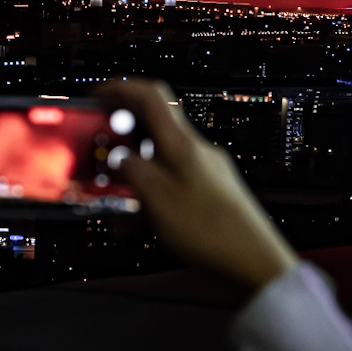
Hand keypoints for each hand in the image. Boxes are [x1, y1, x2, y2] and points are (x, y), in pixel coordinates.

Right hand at [94, 79, 297, 292]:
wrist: (254, 262)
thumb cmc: (212, 231)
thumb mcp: (157, 198)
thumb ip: (133, 170)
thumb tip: (120, 157)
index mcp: (183, 144)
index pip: (150, 95)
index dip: (120, 89)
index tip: (97, 96)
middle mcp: (197, 152)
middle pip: (153, 129)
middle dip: (121, 140)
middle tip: (98, 153)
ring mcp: (206, 172)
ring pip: (160, 163)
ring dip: (134, 178)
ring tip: (115, 203)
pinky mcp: (211, 194)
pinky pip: (172, 187)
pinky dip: (151, 200)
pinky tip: (138, 226)